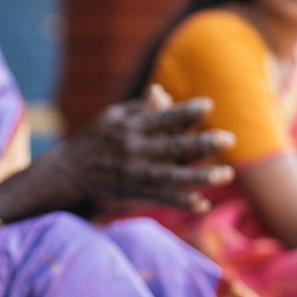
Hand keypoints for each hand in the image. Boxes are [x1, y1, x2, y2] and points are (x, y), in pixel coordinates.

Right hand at [48, 86, 234, 210]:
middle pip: (172, 146)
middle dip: (200, 143)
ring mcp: (135, 174)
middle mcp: (134, 151)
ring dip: (199, 176)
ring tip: (226, 175)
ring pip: (172, 176)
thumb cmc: (95, 140)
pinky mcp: (135, 192)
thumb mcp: (112, 118)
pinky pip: (162, 199)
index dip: (184, 112)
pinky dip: (182, 202)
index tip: (208, 106)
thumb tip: (163, 92)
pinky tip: (203, 204)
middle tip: (228, 139)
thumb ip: (140, 108)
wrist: (67, 174)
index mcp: (130, 127)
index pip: (162, 118)